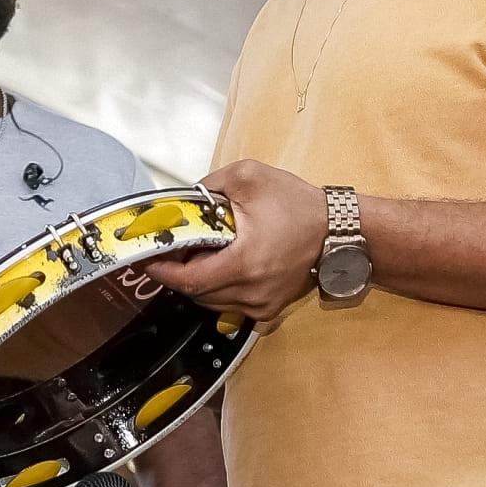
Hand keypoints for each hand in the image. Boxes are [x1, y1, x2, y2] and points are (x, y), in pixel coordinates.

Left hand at [142, 160, 328, 322]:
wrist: (338, 230)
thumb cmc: (297, 204)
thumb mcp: (249, 177)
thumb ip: (209, 185)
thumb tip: (183, 200)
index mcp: (244, 264)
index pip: (189, 280)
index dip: (163, 271)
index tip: (147, 258)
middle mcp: (251, 293)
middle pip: (196, 293)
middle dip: (179, 272)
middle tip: (174, 248)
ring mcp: (261, 305)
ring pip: (212, 301)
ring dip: (199, 280)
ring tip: (201, 253)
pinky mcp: (269, 309)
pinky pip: (230, 304)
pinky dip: (219, 287)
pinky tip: (223, 264)